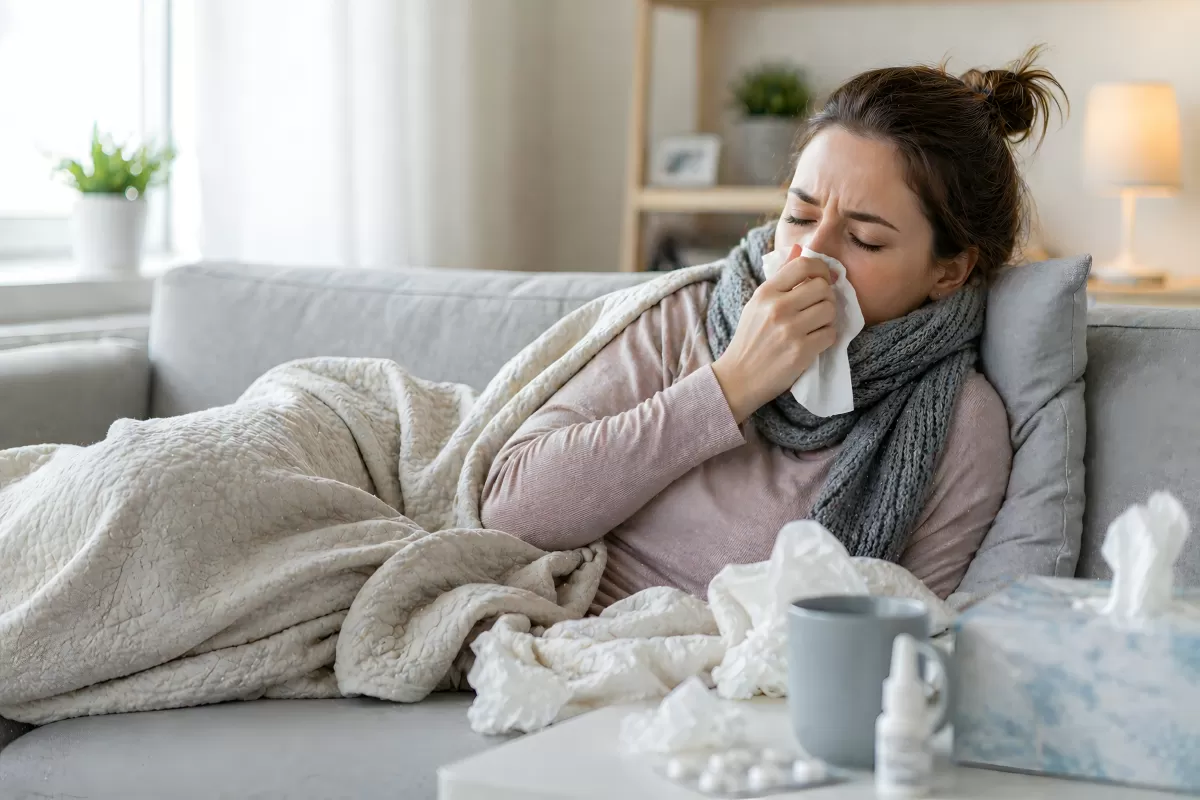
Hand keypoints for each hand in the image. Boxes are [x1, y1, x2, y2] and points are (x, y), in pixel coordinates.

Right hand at [712, 244, 837, 422]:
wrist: (739, 378)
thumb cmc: (750, 339)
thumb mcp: (757, 305)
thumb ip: (780, 279)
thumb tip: (800, 250)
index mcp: (765, 292)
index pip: (803, 265)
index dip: (821, 269)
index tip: (825, 279)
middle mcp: (777, 308)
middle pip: (823, 287)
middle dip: (827, 297)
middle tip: (819, 308)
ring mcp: (790, 330)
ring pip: (830, 310)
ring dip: (828, 319)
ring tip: (815, 326)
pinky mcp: (801, 352)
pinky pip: (830, 334)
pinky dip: (826, 338)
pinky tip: (813, 342)